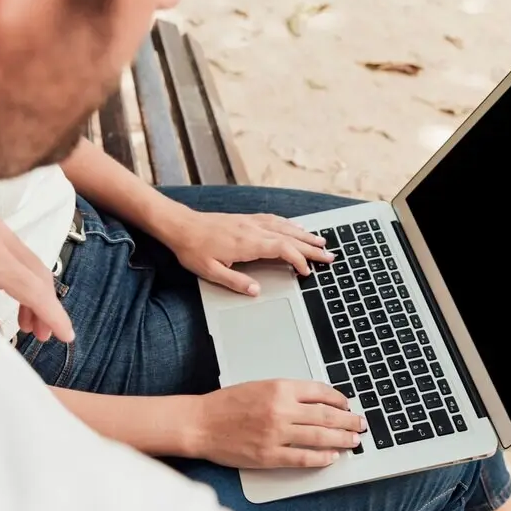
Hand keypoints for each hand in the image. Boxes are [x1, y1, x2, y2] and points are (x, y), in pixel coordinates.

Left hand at [0, 193, 74, 342]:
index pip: (31, 287)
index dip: (52, 314)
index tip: (66, 336)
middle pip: (38, 272)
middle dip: (46, 306)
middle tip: (44, 336)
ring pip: (28, 259)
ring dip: (33, 290)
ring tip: (25, 321)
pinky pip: (13, 248)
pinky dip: (19, 273)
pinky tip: (3, 291)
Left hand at [162, 207, 334, 295]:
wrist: (180, 225)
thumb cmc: (193, 249)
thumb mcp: (211, 272)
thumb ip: (235, 282)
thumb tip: (256, 291)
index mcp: (247, 244)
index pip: (282, 250)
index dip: (299, 260)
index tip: (307, 272)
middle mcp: (253, 230)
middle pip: (290, 237)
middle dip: (311, 247)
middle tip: (330, 256)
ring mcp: (251, 222)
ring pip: (285, 227)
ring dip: (304, 234)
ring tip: (321, 241)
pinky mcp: (246, 219)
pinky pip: (274, 220)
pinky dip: (289, 224)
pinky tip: (295, 226)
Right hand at [189, 380, 366, 467]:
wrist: (200, 423)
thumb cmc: (226, 404)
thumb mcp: (258, 387)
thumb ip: (285, 393)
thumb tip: (315, 401)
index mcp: (279, 388)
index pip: (319, 391)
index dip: (338, 399)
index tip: (347, 404)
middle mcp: (280, 409)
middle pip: (325, 415)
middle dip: (348, 420)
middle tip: (361, 424)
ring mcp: (276, 434)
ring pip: (319, 436)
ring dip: (341, 439)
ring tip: (354, 441)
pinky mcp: (268, 455)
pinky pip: (302, 458)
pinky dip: (320, 458)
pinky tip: (331, 457)